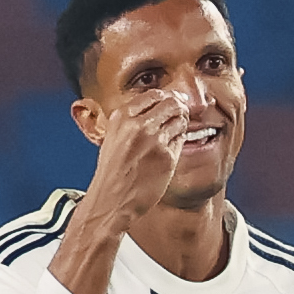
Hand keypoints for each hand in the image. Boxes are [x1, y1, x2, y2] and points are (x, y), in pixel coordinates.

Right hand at [85, 86, 191, 229]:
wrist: (112, 199)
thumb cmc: (113, 171)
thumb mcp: (114, 136)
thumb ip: (132, 120)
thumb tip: (159, 105)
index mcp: (122, 116)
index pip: (154, 95)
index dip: (168, 97)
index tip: (174, 101)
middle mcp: (138, 125)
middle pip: (172, 103)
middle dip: (179, 107)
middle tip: (181, 114)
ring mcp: (154, 140)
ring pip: (180, 120)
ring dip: (181, 124)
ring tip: (173, 134)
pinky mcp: (167, 157)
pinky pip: (181, 140)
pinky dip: (179, 142)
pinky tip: (169, 150)